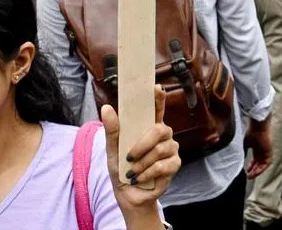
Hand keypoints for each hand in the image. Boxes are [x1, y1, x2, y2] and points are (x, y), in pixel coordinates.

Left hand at [104, 85, 180, 212]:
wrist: (128, 194)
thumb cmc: (121, 168)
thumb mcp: (112, 149)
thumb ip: (112, 130)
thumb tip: (106, 108)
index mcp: (148, 127)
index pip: (157, 108)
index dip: (158, 97)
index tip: (156, 87)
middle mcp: (163, 134)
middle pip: (159, 130)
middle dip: (142, 144)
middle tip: (129, 157)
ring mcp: (171, 149)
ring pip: (160, 150)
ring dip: (142, 163)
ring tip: (132, 171)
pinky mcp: (175, 165)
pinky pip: (162, 166)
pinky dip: (147, 173)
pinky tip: (139, 178)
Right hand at [244, 116, 272, 178]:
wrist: (258, 128)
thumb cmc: (251, 133)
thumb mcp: (244, 144)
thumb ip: (242, 152)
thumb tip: (237, 160)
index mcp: (256, 148)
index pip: (254, 160)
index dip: (251, 166)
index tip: (247, 170)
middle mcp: (261, 151)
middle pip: (259, 163)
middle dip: (254, 170)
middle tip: (249, 176)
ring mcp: (266, 152)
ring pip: (262, 165)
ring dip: (257, 171)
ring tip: (251, 176)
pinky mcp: (270, 153)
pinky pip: (267, 163)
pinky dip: (261, 168)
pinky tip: (256, 172)